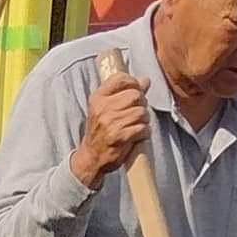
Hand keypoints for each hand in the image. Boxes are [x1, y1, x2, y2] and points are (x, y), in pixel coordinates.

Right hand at [67, 72, 152, 191]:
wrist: (91, 157)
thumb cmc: (100, 131)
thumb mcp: (106, 108)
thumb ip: (125, 93)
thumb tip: (146, 80)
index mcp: (98, 98)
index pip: (120, 79)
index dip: (133, 83)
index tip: (135, 91)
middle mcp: (102, 108)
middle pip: (135, 95)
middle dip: (142, 104)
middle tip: (137, 113)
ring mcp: (110, 123)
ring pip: (141, 112)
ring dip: (144, 120)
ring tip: (136, 125)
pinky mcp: (119, 137)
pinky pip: (142, 128)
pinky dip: (144, 133)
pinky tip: (137, 135)